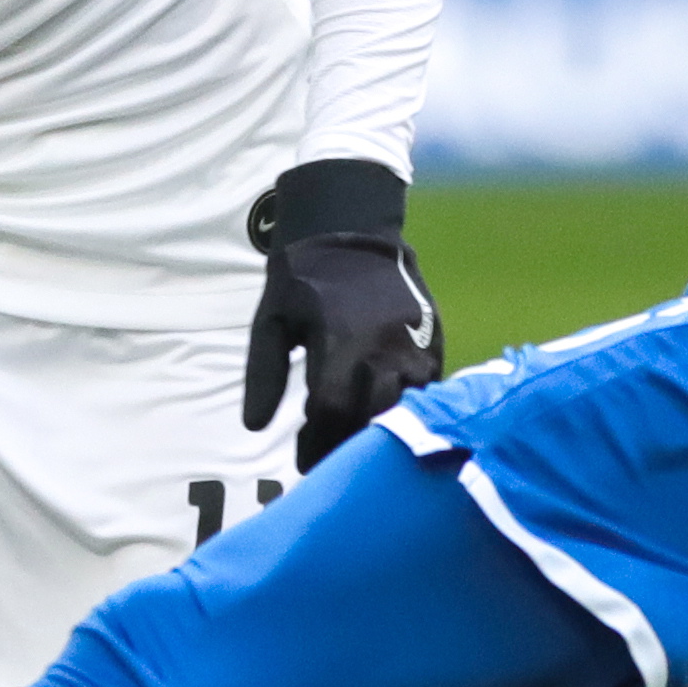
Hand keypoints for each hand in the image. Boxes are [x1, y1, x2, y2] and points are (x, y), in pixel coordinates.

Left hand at [241, 158, 442, 472]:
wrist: (350, 227)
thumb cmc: (302, 277)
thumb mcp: (270, 320)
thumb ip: (262, 375)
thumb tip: (254, 428)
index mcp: (338, 342)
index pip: (330, 412)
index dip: (316, 444)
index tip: (302, 459)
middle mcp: (381, 346)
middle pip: (369, 417)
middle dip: (346, 444)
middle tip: (327, 455)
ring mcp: (414, 344)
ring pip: (404, 407)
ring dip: (378, 428)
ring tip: (354, 438)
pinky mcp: (434, 340)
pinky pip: (426, 389)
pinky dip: (406, 408)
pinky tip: (383, 415)